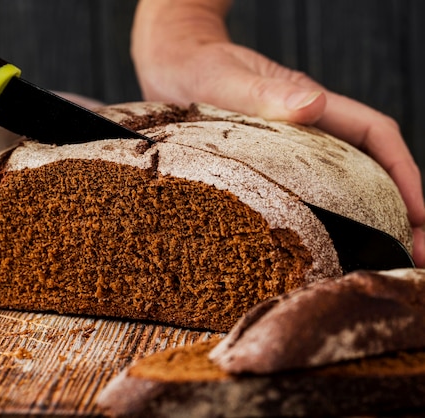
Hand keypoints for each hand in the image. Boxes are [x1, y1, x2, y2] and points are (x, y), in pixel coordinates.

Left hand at [132, 0, 424, 265]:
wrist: (168, 64)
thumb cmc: (196, 66)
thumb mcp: (226, 80)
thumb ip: (265, 92)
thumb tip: (314, 104)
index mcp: (309, 106)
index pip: (373, 136)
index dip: (403, 173)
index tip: (420, 215)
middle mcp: (305, 128)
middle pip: (367, 168)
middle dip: (397, 208)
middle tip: (413, 255)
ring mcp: (286, 147)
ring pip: (339, 184)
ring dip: (365, 218)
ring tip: (377, 260)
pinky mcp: (264, 163)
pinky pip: (304, 191)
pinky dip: (323, 217)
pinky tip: (323, 245)